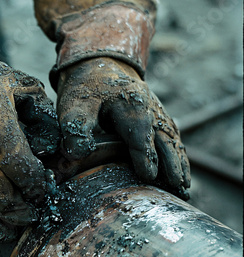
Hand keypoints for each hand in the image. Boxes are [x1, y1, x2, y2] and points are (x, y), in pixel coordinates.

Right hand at [0, 53, 60, 241]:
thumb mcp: (16, 82)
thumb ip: (38, 109)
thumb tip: (52, 135)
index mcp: (0, 130)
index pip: (23, 172)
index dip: (36, 188)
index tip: (43, 192)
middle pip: (0, 199)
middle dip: (19, 215)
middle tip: (29, 219)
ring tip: (4, 234)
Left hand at [56, 57, 189, 194]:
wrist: (98, 68)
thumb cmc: (85, 90)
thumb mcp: (73, 105)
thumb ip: (75, 127)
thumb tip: (77, 153)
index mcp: (129, 103)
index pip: (138, 132)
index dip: (144, 154)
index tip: (148, 176)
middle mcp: (149, 108)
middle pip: (163, 137)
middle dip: (171, 163)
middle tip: (177, 187)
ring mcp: (156, 113)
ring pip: (171, 139)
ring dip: (179, 162)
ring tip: (183, 187)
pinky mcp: (158, 119)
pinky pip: (172, 138)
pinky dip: (178, 155)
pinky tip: (181, 174)